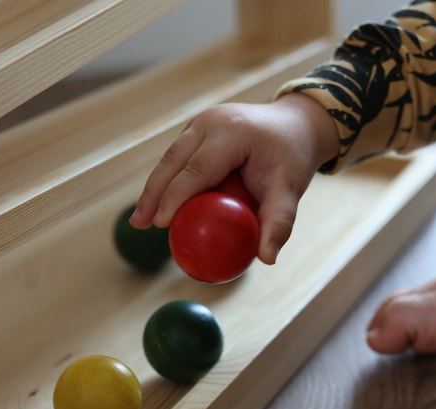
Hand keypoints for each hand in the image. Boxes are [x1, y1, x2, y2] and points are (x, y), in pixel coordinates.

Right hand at [130, 93, 338, 263]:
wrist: (297, 124)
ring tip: (140, 220)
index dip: (174, 196)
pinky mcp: (197, 130)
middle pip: (172, 161)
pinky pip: (177, 157)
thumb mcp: (291, 187)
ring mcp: (201, 123)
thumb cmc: (293, 157)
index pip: (196, 168)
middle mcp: (211, 122)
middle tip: (139, 224)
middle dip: (153, 194)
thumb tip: (267, 259)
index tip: (162, 224)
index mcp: (231, 131)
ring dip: (154, 188)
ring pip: (170, 158)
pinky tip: (158, 206)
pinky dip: (166, 180)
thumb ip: (279, 220)